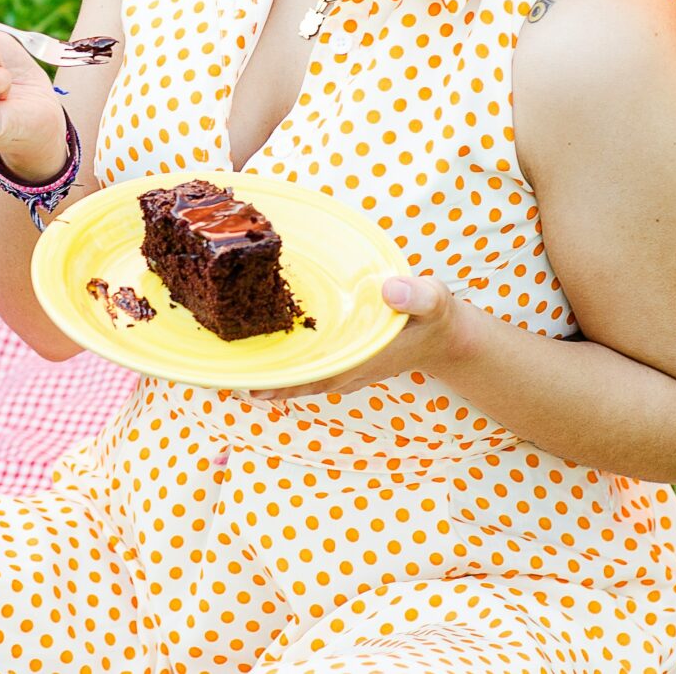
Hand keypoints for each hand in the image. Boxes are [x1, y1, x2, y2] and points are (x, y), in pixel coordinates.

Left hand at [243, 275, 470, 401]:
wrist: (446, 337)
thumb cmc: (435, 317)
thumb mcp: (434, 300)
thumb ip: (417, 295)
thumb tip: (388, 289)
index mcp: (364, 356)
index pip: (319, 373)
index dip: (285, 380)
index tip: (252, 386)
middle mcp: (350, 368)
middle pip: (303, 381)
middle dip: (268, 384)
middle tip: (229, 383)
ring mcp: (348, 368)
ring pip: (305, 378)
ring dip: (276, 380)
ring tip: (238, 378)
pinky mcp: (347, 361)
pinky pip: (314, 369)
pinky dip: (292, 370)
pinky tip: (272, 363)